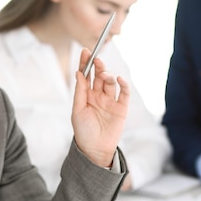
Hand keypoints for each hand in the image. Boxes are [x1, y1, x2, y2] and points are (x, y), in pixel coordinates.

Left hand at [72, 48, 129, 166]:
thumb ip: (80, 92)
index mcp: (86, 95)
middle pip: (99, 76)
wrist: (95, 149)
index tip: (84, 51)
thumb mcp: (77, 110)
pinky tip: (119, 79)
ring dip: (108, 75)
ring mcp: (110, 101)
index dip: (85, 63)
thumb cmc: (83, 131)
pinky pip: (124, 93)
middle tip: (96, 59)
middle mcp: (98, 95)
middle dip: (98, 66)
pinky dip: (123, 85)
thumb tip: (79, 73)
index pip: (86, 75)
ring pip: (110, 82)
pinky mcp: (121, 108)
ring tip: (104, 74)